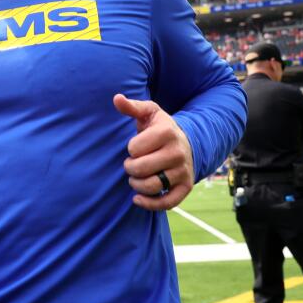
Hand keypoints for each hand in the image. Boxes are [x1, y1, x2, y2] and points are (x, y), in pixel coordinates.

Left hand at [115, 94, 194, 210]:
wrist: (185, 142)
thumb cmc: (159, 127)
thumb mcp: (148, 113)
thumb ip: (132, 106)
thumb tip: (116, 98)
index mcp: (167, 132)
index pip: (134, 148)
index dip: (130, 149)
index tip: (135, 147)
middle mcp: (178, 152)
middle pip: (141, 168)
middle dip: (130, 168)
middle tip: (131, 164)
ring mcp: (183, 171)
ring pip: (152, 186)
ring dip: (137, 185)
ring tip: (135, 178)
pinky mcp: (186, 187)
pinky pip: (167, 202)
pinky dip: (150, 204)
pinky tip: (137, 198)